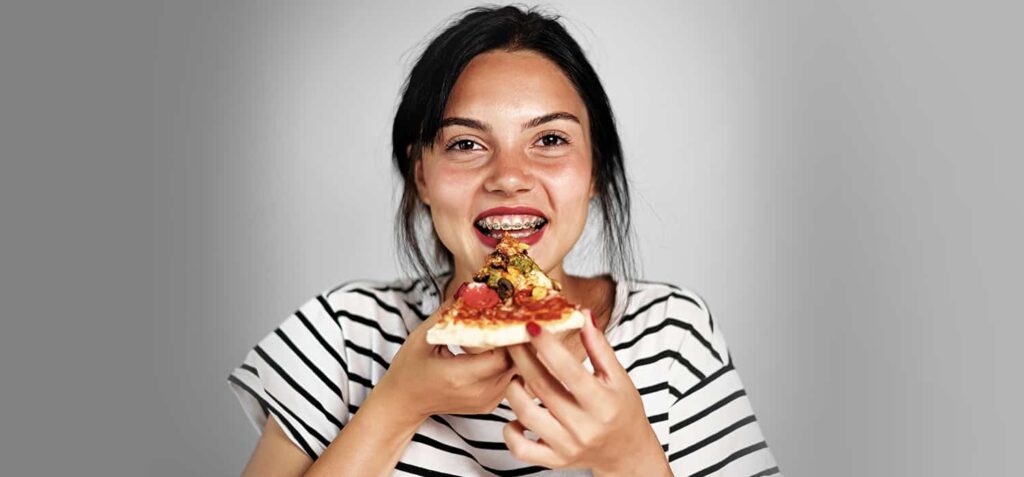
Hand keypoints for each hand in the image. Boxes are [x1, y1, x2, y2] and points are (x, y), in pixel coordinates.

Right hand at [372, 299, 517, 423]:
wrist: (403, 402)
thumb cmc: (409, 369)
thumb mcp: (423, 336)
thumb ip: (449, 313)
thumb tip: (472, 289)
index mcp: (459, 377)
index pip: (502, 357)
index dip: (511, 336)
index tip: (513, 315)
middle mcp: (478, 393)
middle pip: (516, 365)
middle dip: (520, 341)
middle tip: (521, 317)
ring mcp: (486, 402)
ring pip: (519, 373)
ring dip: (519, 351)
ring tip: (516, 328)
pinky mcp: (490, 404)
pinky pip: (512, 380)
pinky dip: (513, 362)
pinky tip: (508, 346)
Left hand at [502, 311, 670, 475]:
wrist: (625, 452)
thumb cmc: (622, 410)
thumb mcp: (618, 377)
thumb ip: (599, 347)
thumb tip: (583, 315)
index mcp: (602, 403)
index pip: (569, 371)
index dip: (547, 347)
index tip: (531, 326)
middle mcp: (584, 427)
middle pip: (542, 387)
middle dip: (522, 358)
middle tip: (512, 338)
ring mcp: (566, 447)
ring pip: (525, 415)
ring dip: (514, 389)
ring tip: (517, 374)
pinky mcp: (553, 460)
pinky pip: (520, 448)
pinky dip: (510, 430)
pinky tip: (517, 413)